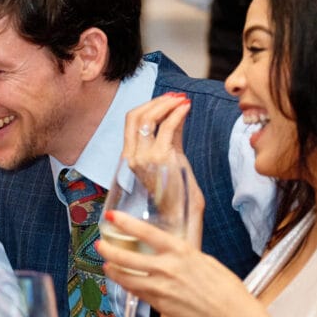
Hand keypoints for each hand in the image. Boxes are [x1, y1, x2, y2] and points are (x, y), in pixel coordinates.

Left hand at [95, 209, 259, 316]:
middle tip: (100, 244)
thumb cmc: (224, 287)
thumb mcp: (203, 259)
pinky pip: (136, 293)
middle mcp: (168, 267)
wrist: (233, 315)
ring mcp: (161, 288)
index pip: (145, 232)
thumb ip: (181, 254)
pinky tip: (121, 280)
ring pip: (126, 277)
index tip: (111, 216)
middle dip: (108, 249)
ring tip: (106, 264)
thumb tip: (167, 250)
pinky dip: (126, 285)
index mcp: (181, 251)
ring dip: (112, 270)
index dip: (125, 222)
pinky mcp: (160, 305)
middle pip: (127, 256)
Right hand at [124, 92, 205, 245]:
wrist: (181, 219)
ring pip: (148, 118)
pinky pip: (166, 127)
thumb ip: (172, 137)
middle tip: (175, 97)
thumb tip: (177, 113)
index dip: (148, 105)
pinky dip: (177, 113)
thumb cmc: (178, 194)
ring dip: (167, 104)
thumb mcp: (172, 160)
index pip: (130, 122)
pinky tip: (186, 108)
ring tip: (182, 100)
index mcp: (130, 157)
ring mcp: (144, 158)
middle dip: (157, 101)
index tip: (166, 99)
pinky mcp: (160, 159)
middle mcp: (132, 157)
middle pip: (135, 116)